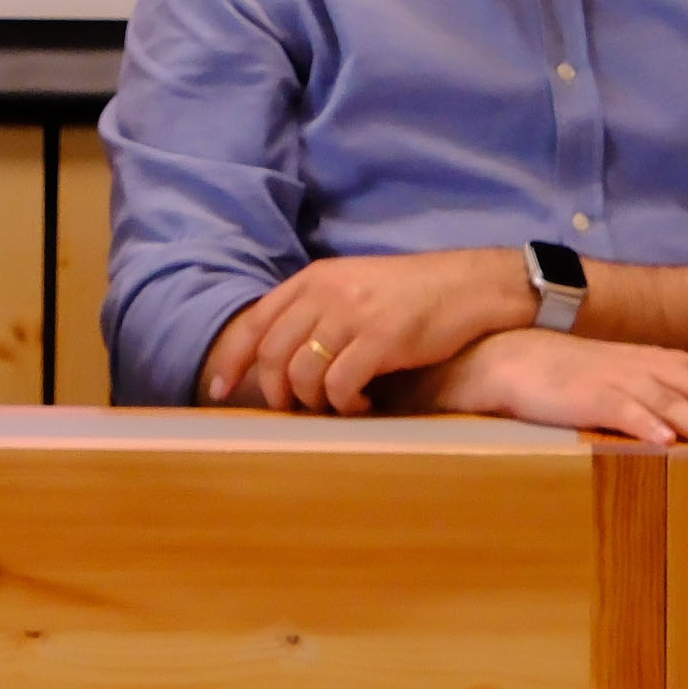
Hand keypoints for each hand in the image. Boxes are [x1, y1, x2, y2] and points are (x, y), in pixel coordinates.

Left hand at [198, 249, 531, 412]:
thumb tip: (277, 355)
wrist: (468, 285)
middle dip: (277, 392)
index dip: (233, 360)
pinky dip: (344, 405)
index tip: (220, 389)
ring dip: (314, 402)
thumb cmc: (409, 293)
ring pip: (303, 374)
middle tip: (296, 410)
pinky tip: (362, 406)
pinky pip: (341, 386)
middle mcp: (326, 293)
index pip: (255, 322)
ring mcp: (353, 315)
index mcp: (314, 278)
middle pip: (273, 355)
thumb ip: (314, 310)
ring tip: (336, 406)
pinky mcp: (382, 339)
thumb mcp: (352, 286)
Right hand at [424, 328, 687, 445]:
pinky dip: (645, 425)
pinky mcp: (589, 396)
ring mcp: (621, 380)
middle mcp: (650, 366)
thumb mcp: (632, 380)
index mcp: (663, 362)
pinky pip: (622, 411)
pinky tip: (664, 444)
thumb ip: (671, 394)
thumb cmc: (579, 377)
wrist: (516, 360)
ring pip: (673, 400)